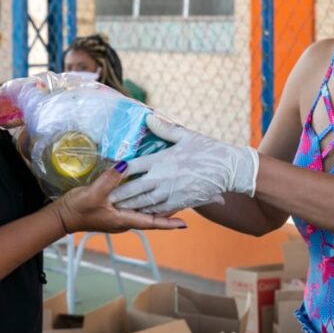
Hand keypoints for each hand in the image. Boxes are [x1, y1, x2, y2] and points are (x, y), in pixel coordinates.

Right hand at [54, 161, 186, 233]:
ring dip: (156, 205)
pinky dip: (143, 199)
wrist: (62, 217)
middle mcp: (125, 220)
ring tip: (171, 195)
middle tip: (184, 202)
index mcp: (124, 220)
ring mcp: (119, 216)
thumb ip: (109, 180)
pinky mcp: (113, 210)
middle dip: (167, 212)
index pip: (151, 222)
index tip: (184, 224)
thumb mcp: (94, 194)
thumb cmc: (78, 209)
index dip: (168, 223)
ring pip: (143, 211)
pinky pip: (134, 205)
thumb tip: (125, 165)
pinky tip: (147, 191)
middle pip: (151, 217)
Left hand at [108, 115, 258, 214]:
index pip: (132, 166)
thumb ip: (165, 128)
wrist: (229, 170)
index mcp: (161, 160)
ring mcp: (170, 193)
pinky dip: (147, 212)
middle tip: (105, 198)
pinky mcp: (180, 203)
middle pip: (133, 189)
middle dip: (118, 194)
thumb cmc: (208, 150)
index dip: (118, 170)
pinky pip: (159, 210)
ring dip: (130, 206)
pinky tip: (140, 214)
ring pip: (144, 203)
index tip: (107, 172)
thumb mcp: (186, 135)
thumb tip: (148, 118)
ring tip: (117, 209)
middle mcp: (162, 179)